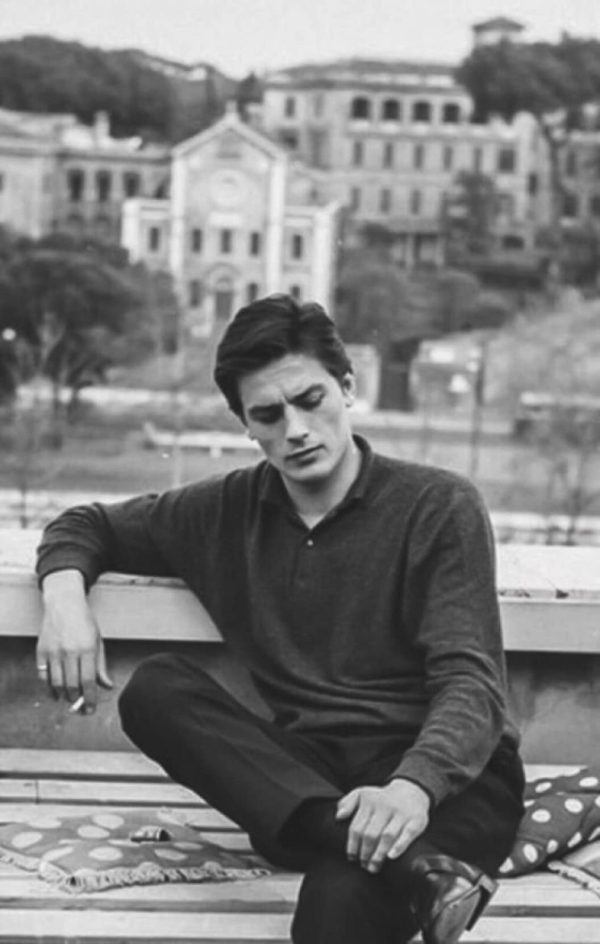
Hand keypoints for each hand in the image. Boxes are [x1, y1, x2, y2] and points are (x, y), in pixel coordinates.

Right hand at [37, 569, 112, 712]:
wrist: (64, 604)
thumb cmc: (84, 622)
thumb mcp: (98, 641)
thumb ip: (101, 666)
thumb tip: (108, 686)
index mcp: (88, 649)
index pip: (89, 682)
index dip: (90, 699)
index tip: (91, 710)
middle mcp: (70, 651)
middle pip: (72, 686)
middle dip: (76, 701)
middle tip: (79, 707)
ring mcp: (54, 651)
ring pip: (56, 683)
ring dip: (62, 695)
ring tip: (68, 698)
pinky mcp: (41, 650)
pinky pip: (43, 675)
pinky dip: (48, 686)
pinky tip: (55, 690)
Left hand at [335, 778, 429, 873]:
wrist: (411, 790)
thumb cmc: (383, 798)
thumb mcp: (363, 794)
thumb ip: (348, 803)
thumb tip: (338, 816)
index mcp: (370, 802)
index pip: (357, 827)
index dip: (352, 845)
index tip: (352, 858)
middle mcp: (384, 807)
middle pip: (370, 834)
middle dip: (365, 852)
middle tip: (363, 865)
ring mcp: (401, 814)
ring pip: (387, 836)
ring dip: (378, 854)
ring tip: (373, 866)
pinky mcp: (416, 820)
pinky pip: (407, 834)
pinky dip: (399, 846)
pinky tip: (391, 856)